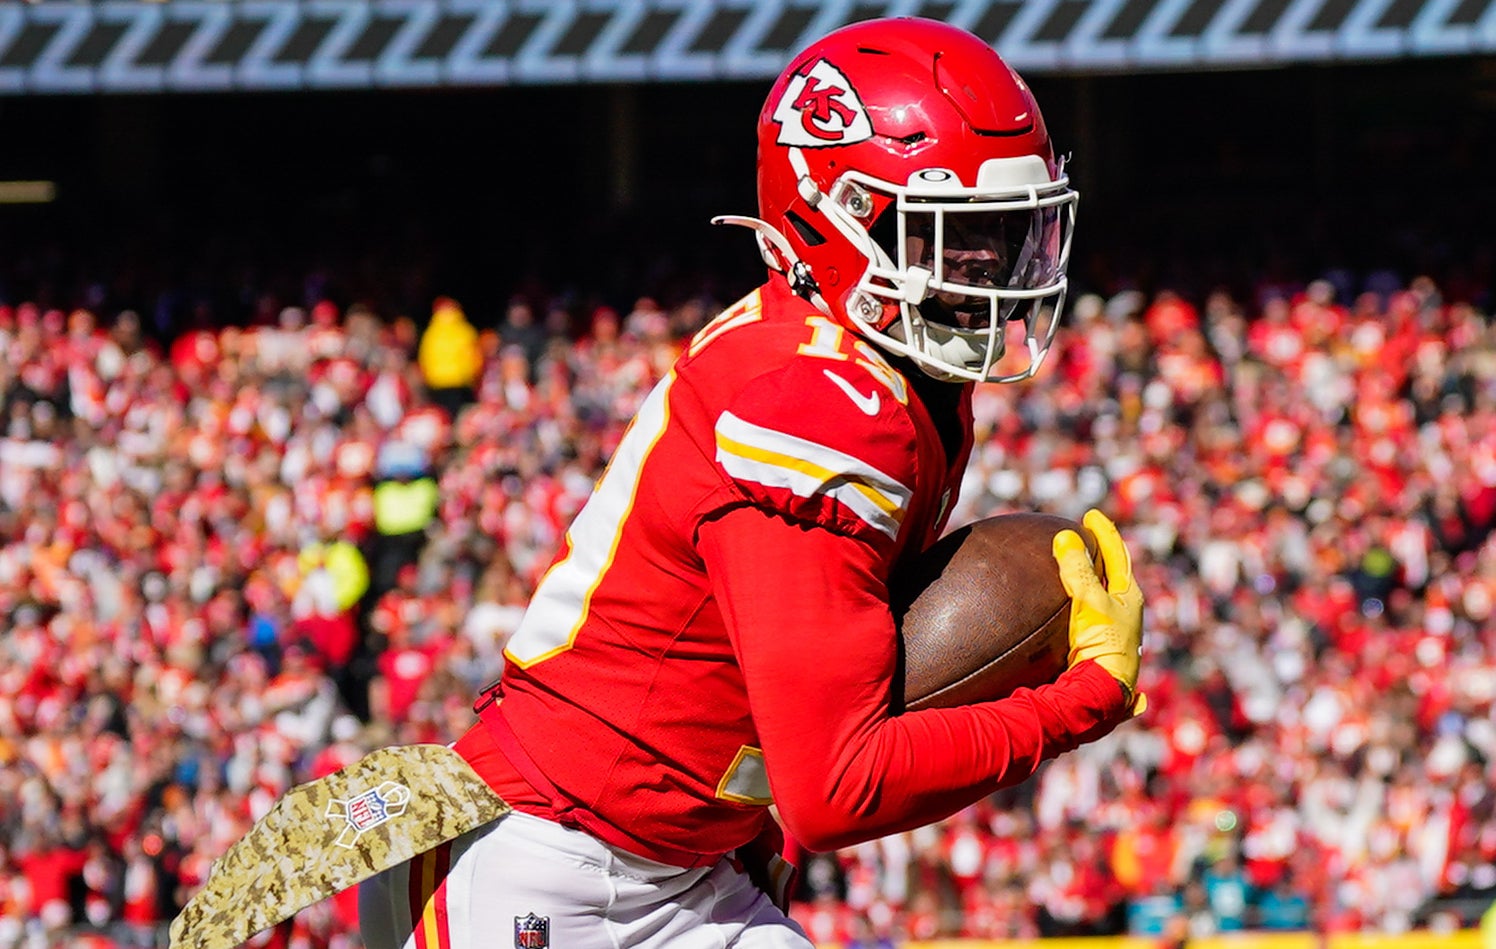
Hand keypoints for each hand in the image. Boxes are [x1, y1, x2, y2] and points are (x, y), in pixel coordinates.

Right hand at [1052, 509, 1145, 714]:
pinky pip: (1091, 616)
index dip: (1104, 533)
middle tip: (1085, 538)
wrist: (1102, 693)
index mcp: (1130, 598)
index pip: (1118, 555)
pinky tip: (1070, 612)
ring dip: (1093, 581)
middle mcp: (1127, 614)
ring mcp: (1115, 632)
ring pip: (1105, 597)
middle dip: (1102, 556)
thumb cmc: (1103, 645)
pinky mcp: (1100, 647)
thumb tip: (1065, 538)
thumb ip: (1077, 571)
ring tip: (1075, 570)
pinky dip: (1082, 604)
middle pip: (1114, 575)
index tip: (1091, 515)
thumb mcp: (1090, 602)